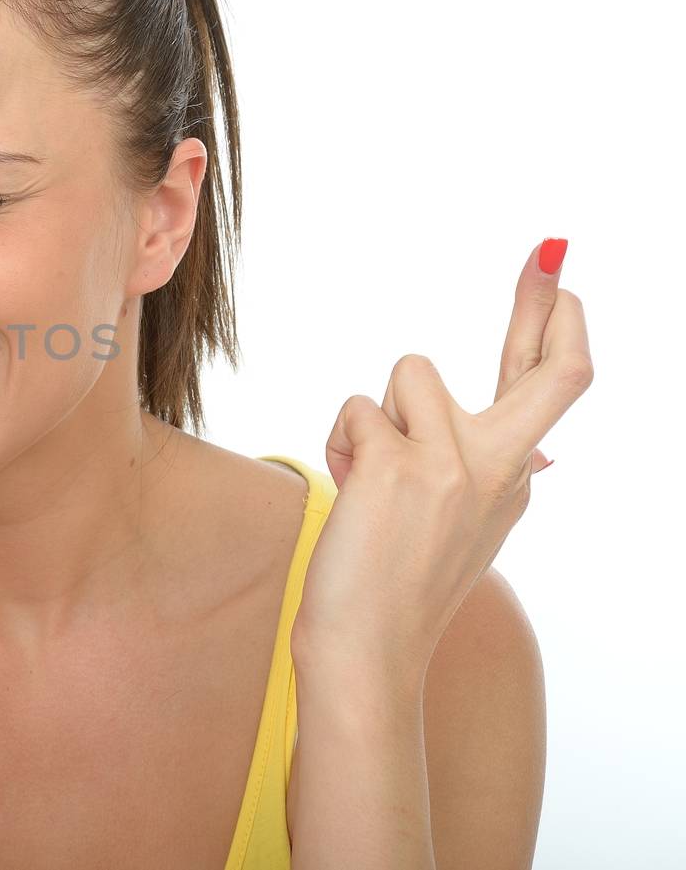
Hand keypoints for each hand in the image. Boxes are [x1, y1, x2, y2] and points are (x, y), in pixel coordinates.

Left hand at [292, 238, 592, 685]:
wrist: (367, 648)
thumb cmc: (398, 588)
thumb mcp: (466, 530)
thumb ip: (492, 478)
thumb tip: (542, 451)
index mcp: (515, 480)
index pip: (555, 387)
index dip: (556, 327)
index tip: (561, 282)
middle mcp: (502, 469)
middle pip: (550, 370)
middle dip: (543, 301)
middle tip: (549, 253)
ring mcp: (456, 465)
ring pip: (408, 375)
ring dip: (375, 414)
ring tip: (367, 475)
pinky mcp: (400, 465)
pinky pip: (358, 409)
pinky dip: (341, 440)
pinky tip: (348, 489)